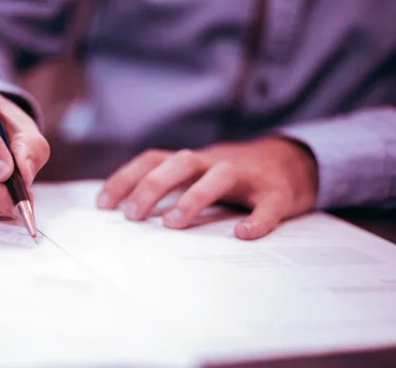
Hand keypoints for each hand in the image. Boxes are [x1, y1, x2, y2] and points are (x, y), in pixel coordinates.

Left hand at [97, 137, 317, 238]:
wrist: (292, 161)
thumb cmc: (234, 176)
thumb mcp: (199, 175)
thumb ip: (172, 187)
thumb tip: (129, 212)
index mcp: (193, 161)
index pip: (153, 160)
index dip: (126, 178)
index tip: (103, 204)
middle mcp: (216, 162)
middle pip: (181, 163)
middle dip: (152, 186)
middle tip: (132, 216)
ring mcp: (247, 176)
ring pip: (219, 176)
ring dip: (194, 197)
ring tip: (173, 224)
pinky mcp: (277, 193)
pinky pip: (268, 204)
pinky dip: (257, 219)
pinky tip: (243, 234)